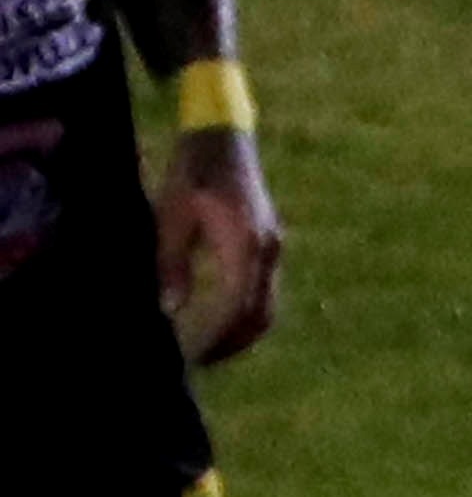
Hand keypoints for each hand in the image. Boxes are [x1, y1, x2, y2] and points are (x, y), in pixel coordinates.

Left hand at [155, 127, 278, 366]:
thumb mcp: (172, 213)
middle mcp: (268, 252)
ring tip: (213, 346)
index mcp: (245, 244)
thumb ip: (173, 262)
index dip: (218, 335)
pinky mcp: (270, 246)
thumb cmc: (192, 170)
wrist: (224, 136)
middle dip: (234, 342)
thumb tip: (172, 310)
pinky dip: (247, 313)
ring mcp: (274, 250)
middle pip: (261, 315)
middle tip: (204, 360)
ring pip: (268, 308)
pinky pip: (265, 292)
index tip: (194, 354)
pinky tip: (223, 318)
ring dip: (243, 332)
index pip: (238, 306)